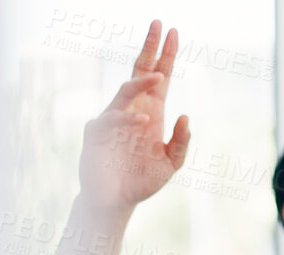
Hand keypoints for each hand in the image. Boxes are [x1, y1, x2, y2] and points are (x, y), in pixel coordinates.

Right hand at [77, 20, 190, 213]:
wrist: (116, 201)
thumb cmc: (141, 180)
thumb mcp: (171, 163)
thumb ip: (181, 142)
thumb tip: (185, 116)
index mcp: (151, 110)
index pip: (158, 75)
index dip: (166, 54)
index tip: (174, 32)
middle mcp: (132, 108)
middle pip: (140, 71)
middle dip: (150, 47)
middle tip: (159, 24)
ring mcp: (113, 118)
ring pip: (126, 91)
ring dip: (142, 83)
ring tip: (160, 76)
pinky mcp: (97, 133)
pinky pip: (112, 119)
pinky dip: (128, 118)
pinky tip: (144, 120)